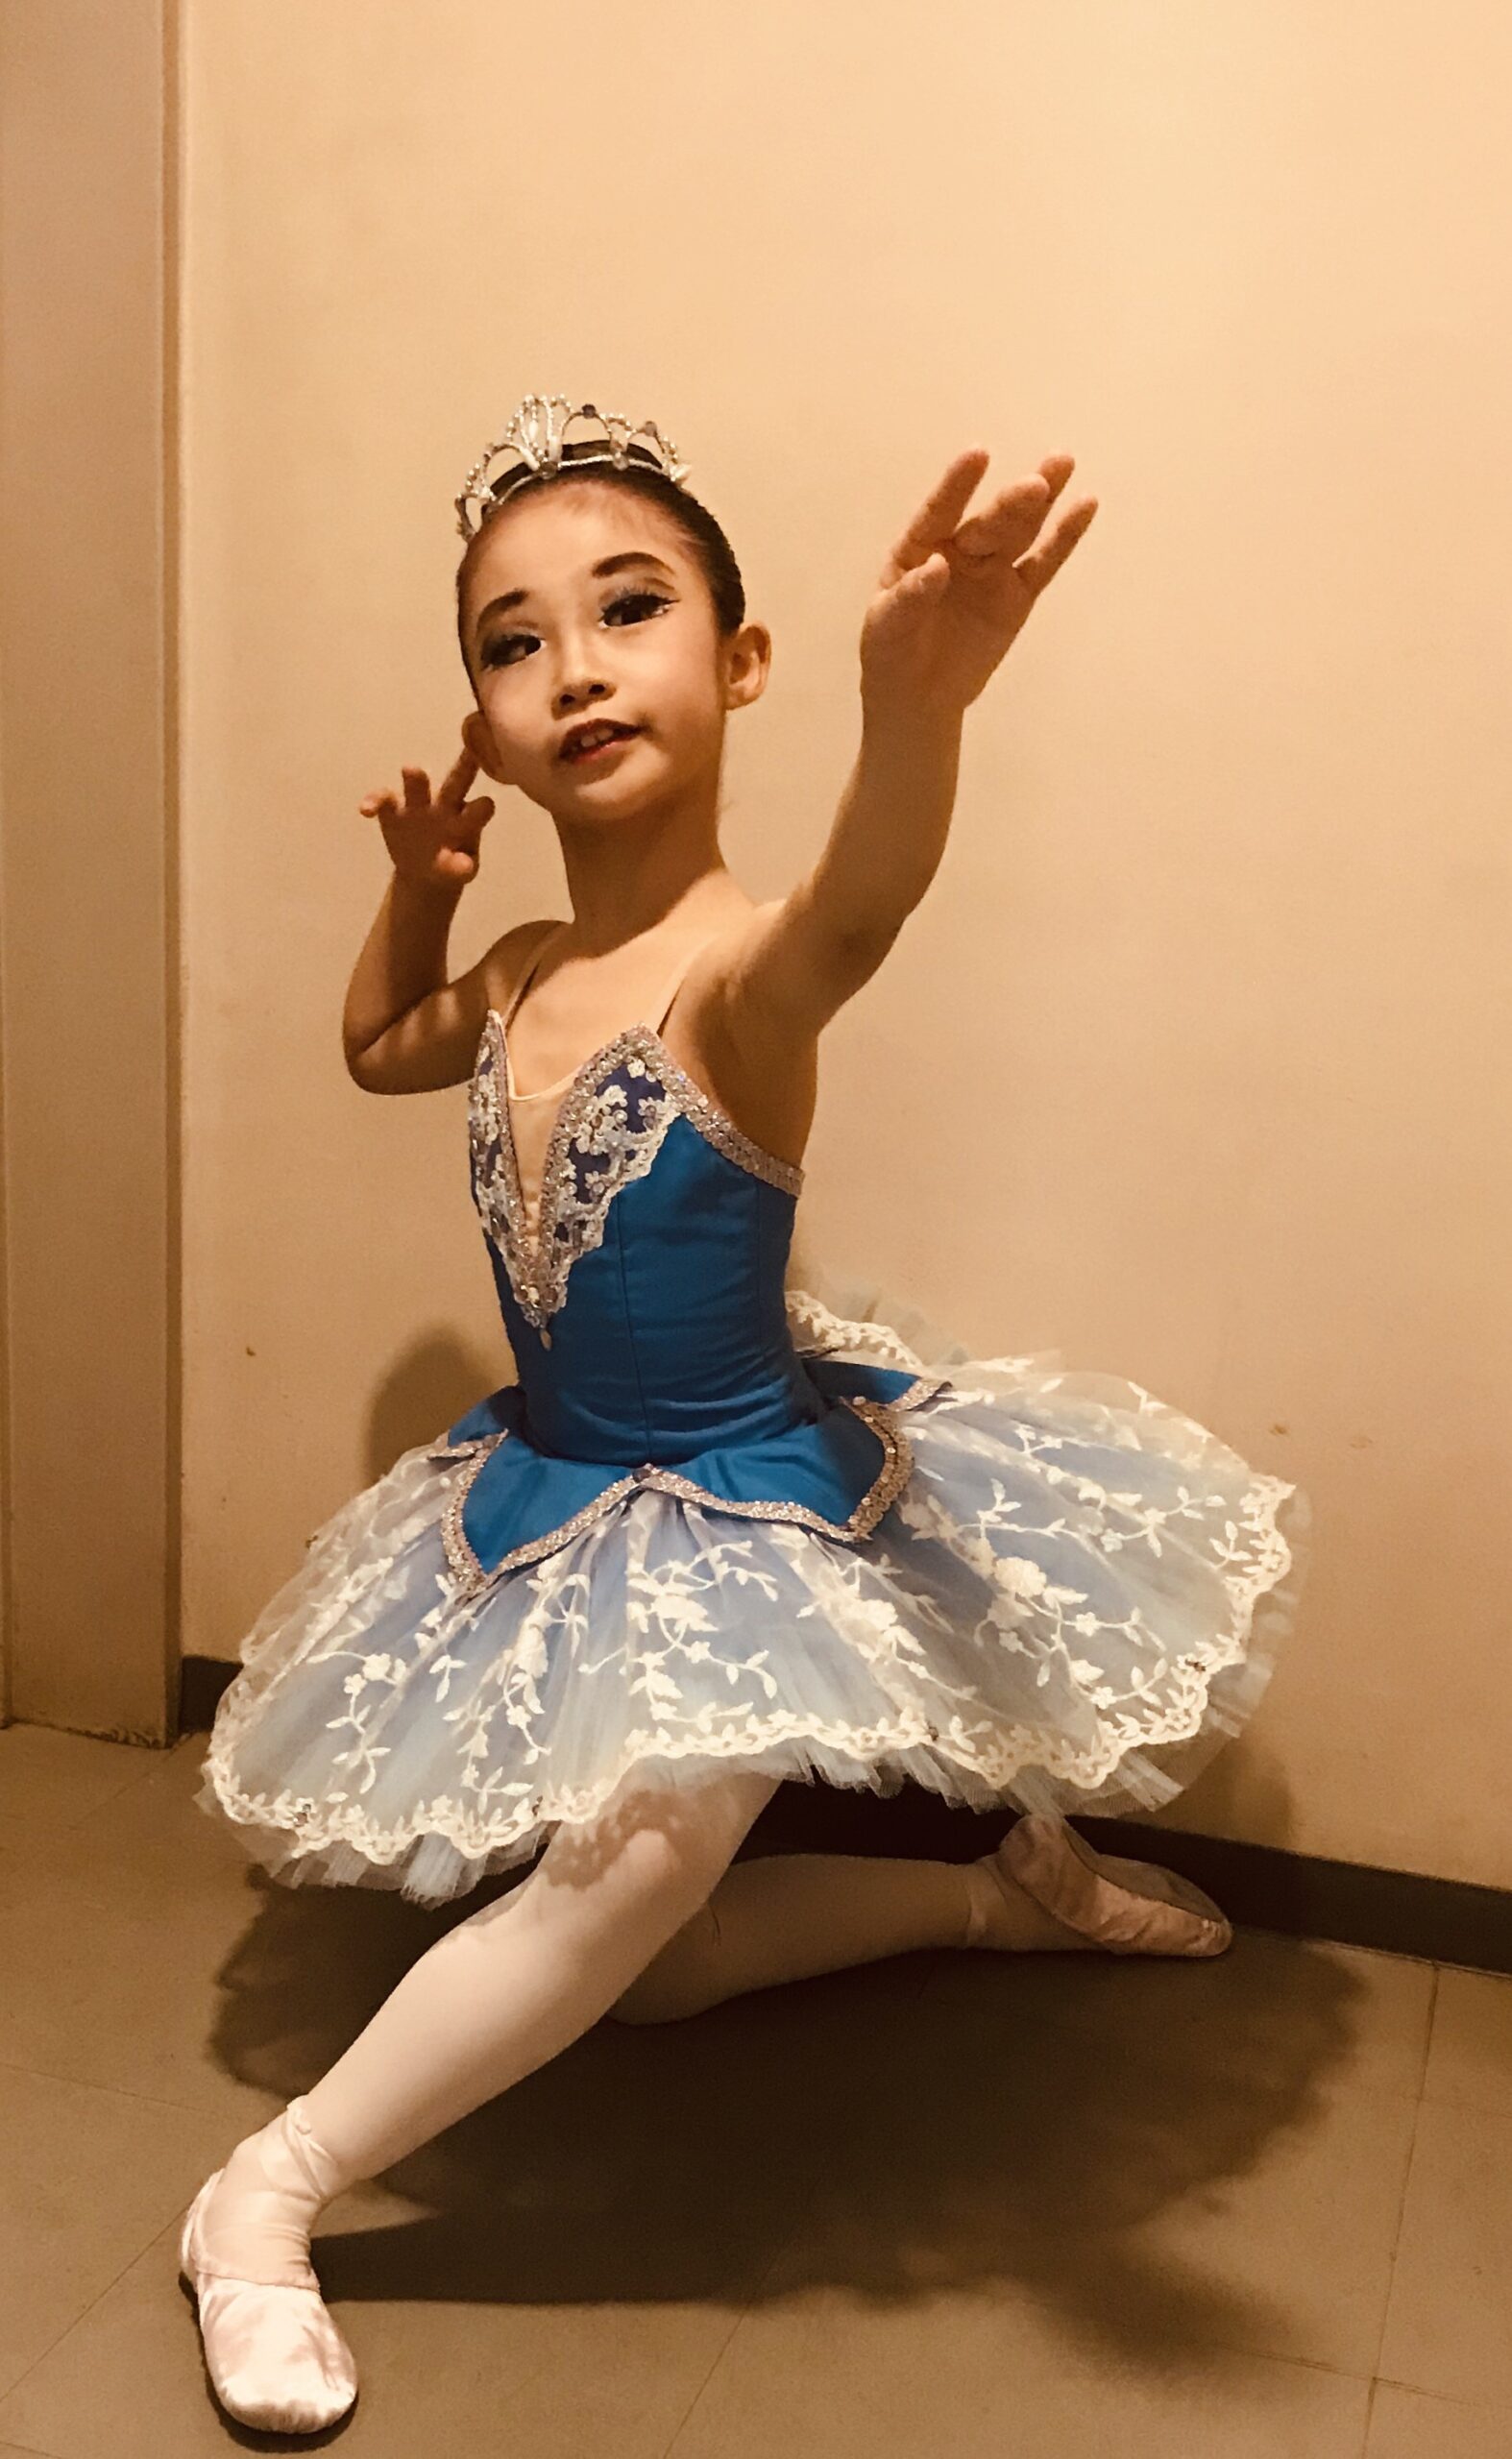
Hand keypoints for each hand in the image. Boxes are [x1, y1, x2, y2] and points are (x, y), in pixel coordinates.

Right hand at [359, 741, 495, 887]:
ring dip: (415, 777)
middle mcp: (446, 804)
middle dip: (463, 767)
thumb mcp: (460, 870)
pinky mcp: (393, 810)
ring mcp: (418, 804)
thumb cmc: (450, 863)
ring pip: (417, 785)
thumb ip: (461, 868)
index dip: (483, 807)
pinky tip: (366, 811)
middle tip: (471, 752)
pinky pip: (382, 800)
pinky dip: (373, 802)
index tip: (487, 806)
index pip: (480, 809)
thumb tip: (464, 868)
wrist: (423, 872)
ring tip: (409, 770)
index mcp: (467, 818)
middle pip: (456, 783)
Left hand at [859, 448, 1097, 719]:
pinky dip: (1063, 537)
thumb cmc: (891, 655)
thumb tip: (938, 565)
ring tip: (1062, 464)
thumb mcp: (887, 628)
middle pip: (988, 522)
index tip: (978, 455)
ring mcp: (991, 570)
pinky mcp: (1018, 595)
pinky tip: (1084, 506)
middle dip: (1010, 504)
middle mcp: (958, 549)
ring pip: (1019, 531)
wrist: (918, 699)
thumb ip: (910, 596)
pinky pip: (1043, 563)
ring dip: (1042, 501)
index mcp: (919, 547)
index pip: (940, 511)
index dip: (958, 485)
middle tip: (1034, 484)